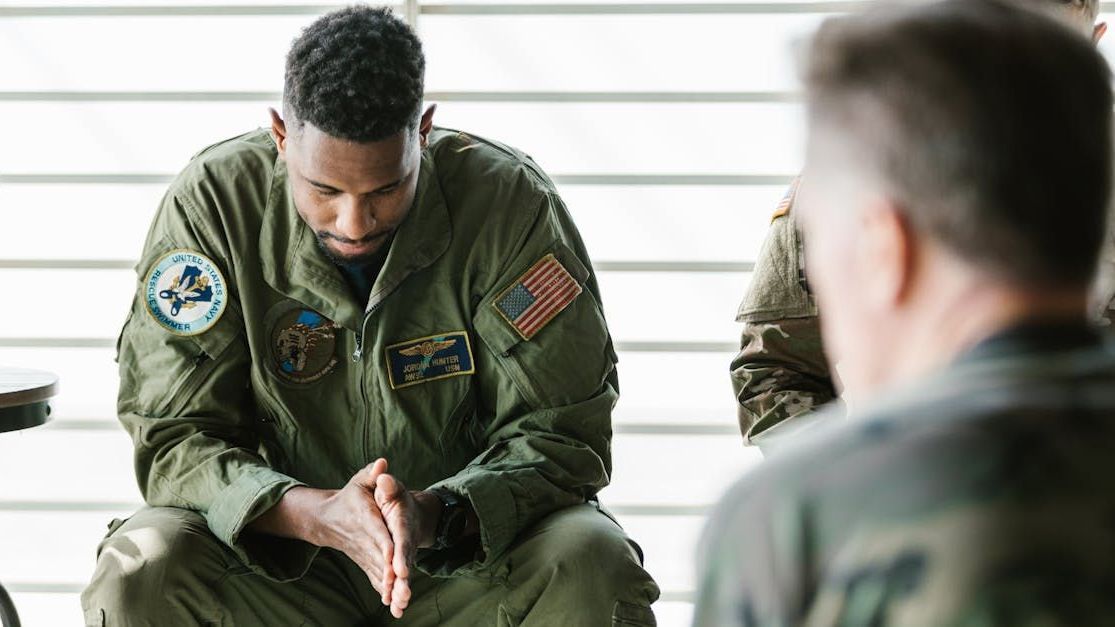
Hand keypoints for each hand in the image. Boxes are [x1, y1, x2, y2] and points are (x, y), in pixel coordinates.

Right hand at [248, 459, 441, 618]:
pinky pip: (375, 577)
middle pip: (379, 557)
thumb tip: (382, 463)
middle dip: (391, 572)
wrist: (327, 519)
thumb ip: (372, 472)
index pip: (376, 532)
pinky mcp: (364, 562)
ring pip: (378, 572)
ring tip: (402, 601)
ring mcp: (363, 553)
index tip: (394, 557)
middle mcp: (363, 538)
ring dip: (389, 587)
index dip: (385, 544)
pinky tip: (395, 604)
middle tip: (403, 587)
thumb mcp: (360, 481)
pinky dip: (384, 591)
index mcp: (364, 517)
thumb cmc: (350, 496)